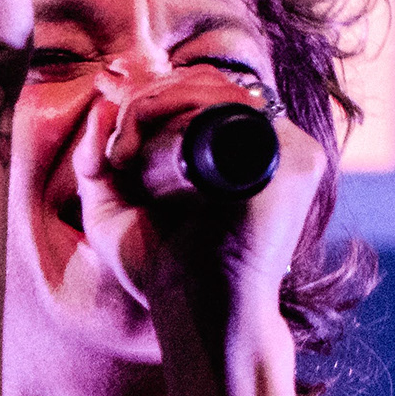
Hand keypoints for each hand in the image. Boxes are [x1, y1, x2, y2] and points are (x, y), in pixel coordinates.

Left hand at [65, 61, 320, 350]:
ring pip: (214, 88)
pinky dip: (176, 118)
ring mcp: (289, 149)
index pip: (199, 91)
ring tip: (120, 157)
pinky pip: (231, 109)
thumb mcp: (114, 207)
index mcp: (240, 150)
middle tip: (109, 146)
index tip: (105, 105)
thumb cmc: (161, 269)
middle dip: (143, 98)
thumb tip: (99, 99)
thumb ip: (98, 155)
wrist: (199, 314)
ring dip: (152, 106)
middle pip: (205, 81)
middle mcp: (270, 144)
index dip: (150, 88)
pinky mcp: (295, 159)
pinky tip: (140, 156)